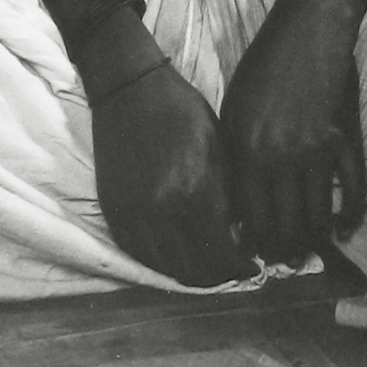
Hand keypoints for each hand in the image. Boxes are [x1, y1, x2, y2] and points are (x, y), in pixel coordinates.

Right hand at [90, 61, 257, 286]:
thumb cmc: (180, 109)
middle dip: (218, 277)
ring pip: (165, 268)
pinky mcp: (114, 212)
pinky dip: (160, 263)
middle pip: (194, 269)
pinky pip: (138, 255)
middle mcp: (161, 209)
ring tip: (208, 267)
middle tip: (232, 271)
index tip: (252, 266)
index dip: (240, 267)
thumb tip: (242, 232)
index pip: (222, 252)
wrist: (127, 89)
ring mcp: (133, 214)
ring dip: (190, 275)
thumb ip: (229, 192)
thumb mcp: (217, 143)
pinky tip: (177, 255)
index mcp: (193, 189)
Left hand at [221, 0, 366, 264]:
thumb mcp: (235, 106)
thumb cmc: (265, 63)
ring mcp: (316, 148)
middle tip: (287, 261)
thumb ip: (235, 154)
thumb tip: (239, 204)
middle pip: (283, 224)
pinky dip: (351, 215)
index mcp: (245, 146)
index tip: (256, 257)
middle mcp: (278, 154)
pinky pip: (352, 190)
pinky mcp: (345, 138)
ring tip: (313, 251)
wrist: (309, 25)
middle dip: (284, 252)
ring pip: (317, 215)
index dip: (253, 244)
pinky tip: (346, 228)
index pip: (248, 216)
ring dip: (315, 240)